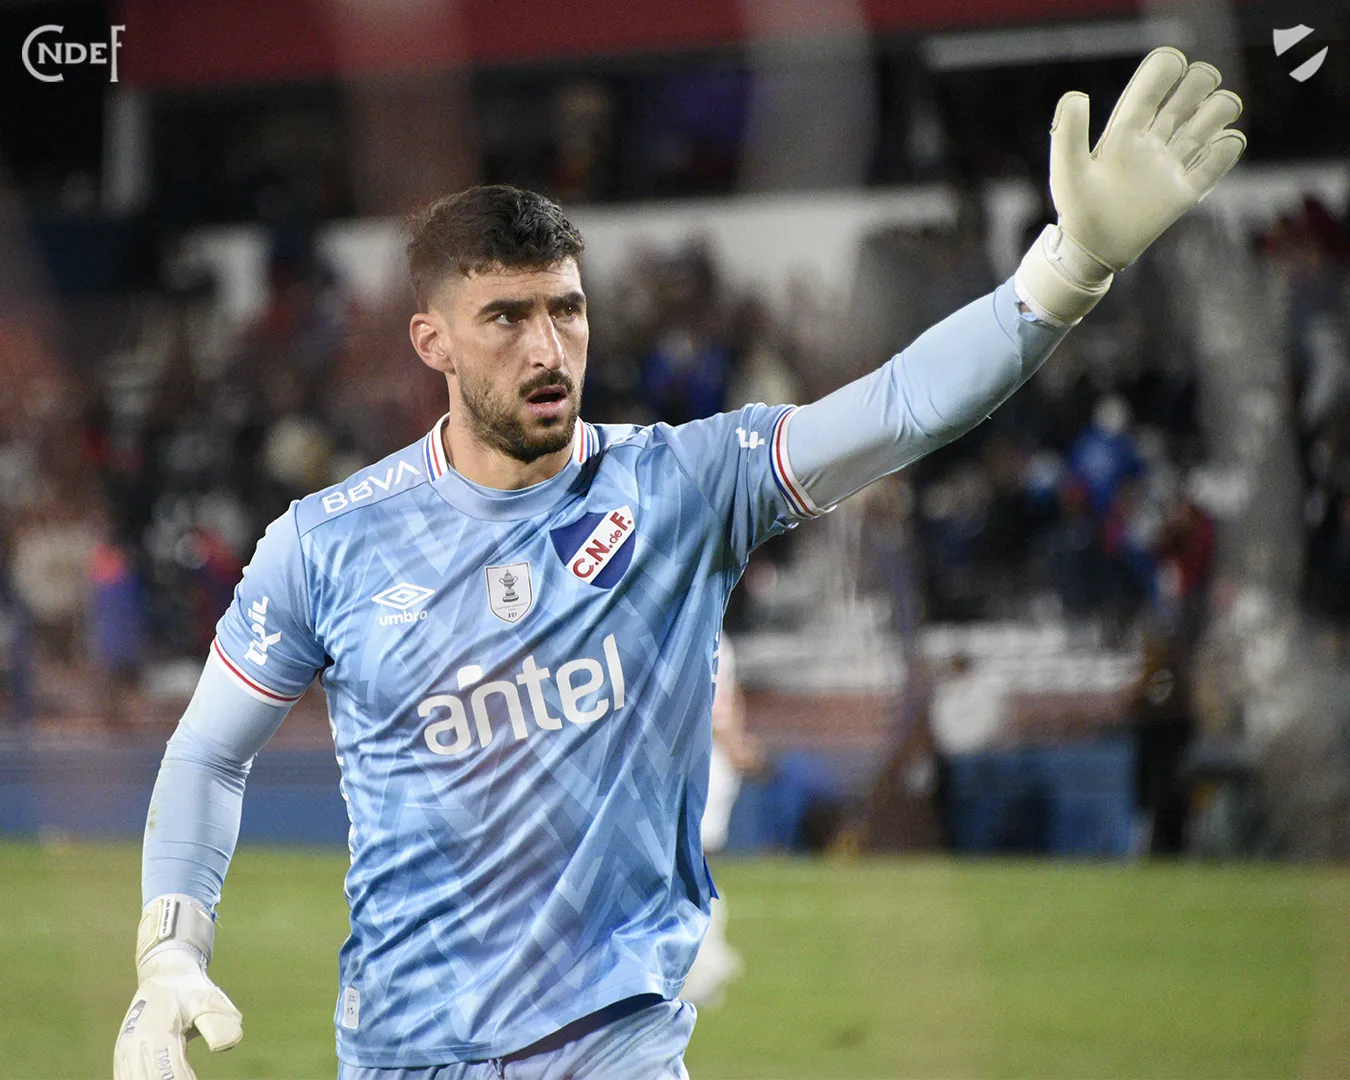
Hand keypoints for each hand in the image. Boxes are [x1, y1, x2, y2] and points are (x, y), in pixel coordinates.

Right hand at [114, 897, 242, 1079]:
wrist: (164, 974)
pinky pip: (127, 1078)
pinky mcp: (121, 1058)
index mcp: (157, 1033)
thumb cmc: (190, 990)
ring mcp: (124, 1053)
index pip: (172, 1075)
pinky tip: (166, 1077)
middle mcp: (135, 1045)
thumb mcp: (208, 1000)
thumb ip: (217, 1022)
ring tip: (185, 1076)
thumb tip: (229, 1043)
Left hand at [1017, 47, 1246, 324]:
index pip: (1150, 91)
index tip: (1175, 61)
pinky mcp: (1183, 193)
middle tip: (1204, 83)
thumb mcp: (1068, 170)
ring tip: (1219, 112)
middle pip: (1184, 100)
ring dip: (1220, 109)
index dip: (1165, 70)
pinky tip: (1226, 143)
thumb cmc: (1076, 209)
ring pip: (1206, 126)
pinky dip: (1227, 150)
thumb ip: (1069, 133)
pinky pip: (1214, 166)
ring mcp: (1169, 167)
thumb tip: (1077, 95)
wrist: (1091, 251)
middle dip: (1199, 82)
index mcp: (1125, 133)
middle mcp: (1151, 144)